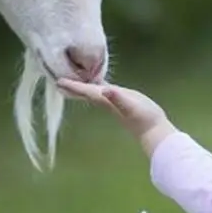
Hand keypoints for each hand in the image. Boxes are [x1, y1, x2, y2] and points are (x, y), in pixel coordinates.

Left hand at [57, 78, 178, 156]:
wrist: (154, 131)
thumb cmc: (144, 118)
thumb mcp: (132, 106)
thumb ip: (118, 98)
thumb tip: (106, 90)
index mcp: (106, 100)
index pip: (86, 91)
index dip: (73, 85)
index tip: (58, 81)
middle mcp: (106, 102)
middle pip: (85, 94)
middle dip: (72, 88)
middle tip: (58, 82)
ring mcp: (113, 103)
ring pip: (93, 93)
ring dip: (82, 88)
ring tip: (73, 82)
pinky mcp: (121, 102)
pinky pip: (104, 92)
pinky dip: (97, 87)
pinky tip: (98, 85)